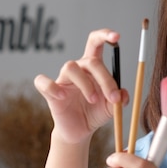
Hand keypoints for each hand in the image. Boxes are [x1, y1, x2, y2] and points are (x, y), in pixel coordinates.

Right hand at [34, 29, 128, 144]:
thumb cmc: (94, 113)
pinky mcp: (50, 92)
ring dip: (86, 84)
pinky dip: (53, 87)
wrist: (80, 132)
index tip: (117, 37)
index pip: (96, 43)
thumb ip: (120, 98)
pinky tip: (63, 96)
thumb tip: (123, 93)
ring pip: (71, 67)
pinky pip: (44, 82)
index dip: (104, 35)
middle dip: (105, 79)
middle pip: (90, 61)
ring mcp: (62, 79)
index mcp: (93, 68)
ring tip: (93, 100)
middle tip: (113, 98)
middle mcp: (78, 69)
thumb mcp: (112, 107)